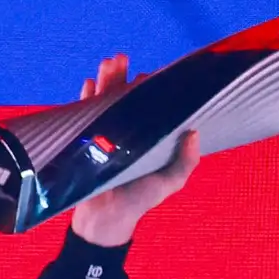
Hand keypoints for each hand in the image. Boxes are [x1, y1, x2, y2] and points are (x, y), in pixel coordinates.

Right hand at [64, 54, 200, 247]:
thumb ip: (184, 163)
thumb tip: (195, 134)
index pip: (150, 104)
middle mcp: (127, 128)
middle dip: (123, 76)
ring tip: (108, 62)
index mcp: (148, 135)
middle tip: (122, 59)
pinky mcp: (84, 139)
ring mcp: (104, 132)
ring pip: (104, 99)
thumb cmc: (139, 200)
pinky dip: (85, 98)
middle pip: (125, 96)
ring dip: (105, 79)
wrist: (105, 219)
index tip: (151, 75)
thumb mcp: (168, 182)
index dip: (150, 87)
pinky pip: (83, 114)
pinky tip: (88, 84)